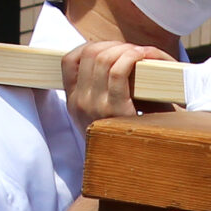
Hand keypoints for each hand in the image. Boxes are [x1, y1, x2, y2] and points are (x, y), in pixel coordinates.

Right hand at [60, 41, 174, 130]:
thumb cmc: (125, 134)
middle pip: (89, 54)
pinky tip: (141, 57)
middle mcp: (79, 103)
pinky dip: (132, 57)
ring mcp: (94, 106)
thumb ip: (98, 89)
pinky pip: (118, 71)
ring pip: (103, 58)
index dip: (90, 46)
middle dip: (112, 45)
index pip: (68, 61)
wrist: (134, 165)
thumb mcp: (101, 113)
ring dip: (124, 48)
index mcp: (73, 102)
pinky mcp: (115, 110)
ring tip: (138, 53)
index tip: (108, 49)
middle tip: (129, 49)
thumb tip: (108, 56)